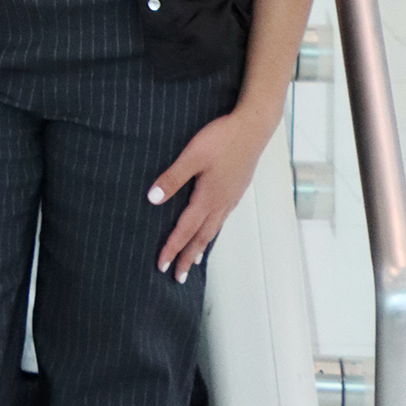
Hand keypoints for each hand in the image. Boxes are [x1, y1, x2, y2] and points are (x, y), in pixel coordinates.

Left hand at [148, 106, 270, 279]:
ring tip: (193, 261)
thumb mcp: (192, 156)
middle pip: (201, 237)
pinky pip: (221, 219)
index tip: (161, 266)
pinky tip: (211, 228)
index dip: (172, 248)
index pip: (185, 230)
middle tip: (177, 277)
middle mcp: (221, 204)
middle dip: (187, 257)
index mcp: (208, 198)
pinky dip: (212, 232)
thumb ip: (173, 177)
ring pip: (213, 230)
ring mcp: (230, 198)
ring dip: (200, 247)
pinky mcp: (236, 190)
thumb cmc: (222, 139)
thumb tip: (152, 199)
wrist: (253, 128)